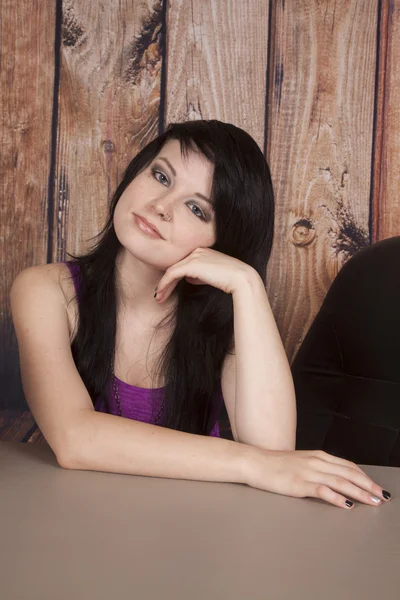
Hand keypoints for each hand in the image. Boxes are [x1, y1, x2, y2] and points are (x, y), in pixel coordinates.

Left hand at [154, 247, 254, 301]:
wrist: (240, 279)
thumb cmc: (230, 280)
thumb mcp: (211, 276)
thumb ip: (199, 275)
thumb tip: (188, 278)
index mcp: (201, 251)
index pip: (182, 265)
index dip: (172, 278)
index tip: (166, 291)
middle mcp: (196, 250)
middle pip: (174, 267)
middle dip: (165, 283)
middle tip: (158, 296)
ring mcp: (193, 256)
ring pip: (171, 271)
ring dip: (162, 286)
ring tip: (158, 298)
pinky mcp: (191, 264)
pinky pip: (172, 274)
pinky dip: (164, 284)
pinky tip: (161, 293)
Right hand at [243, 446, 391, 508]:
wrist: (255, 462)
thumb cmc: (275, 464)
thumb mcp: (300, 462)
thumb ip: (317, 468)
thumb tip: (333, 478)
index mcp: (317, 456)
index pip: (348, 466)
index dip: (364, 476)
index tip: (376, 486)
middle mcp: (316, 462)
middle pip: (349, 473)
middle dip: (368, 485)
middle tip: (382, 495)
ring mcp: (308, 472)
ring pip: (340, 482)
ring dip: (359, 492)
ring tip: (372, 501)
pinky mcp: (299, 483)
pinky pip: (323, 490)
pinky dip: (337, 498)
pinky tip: (346, 505)